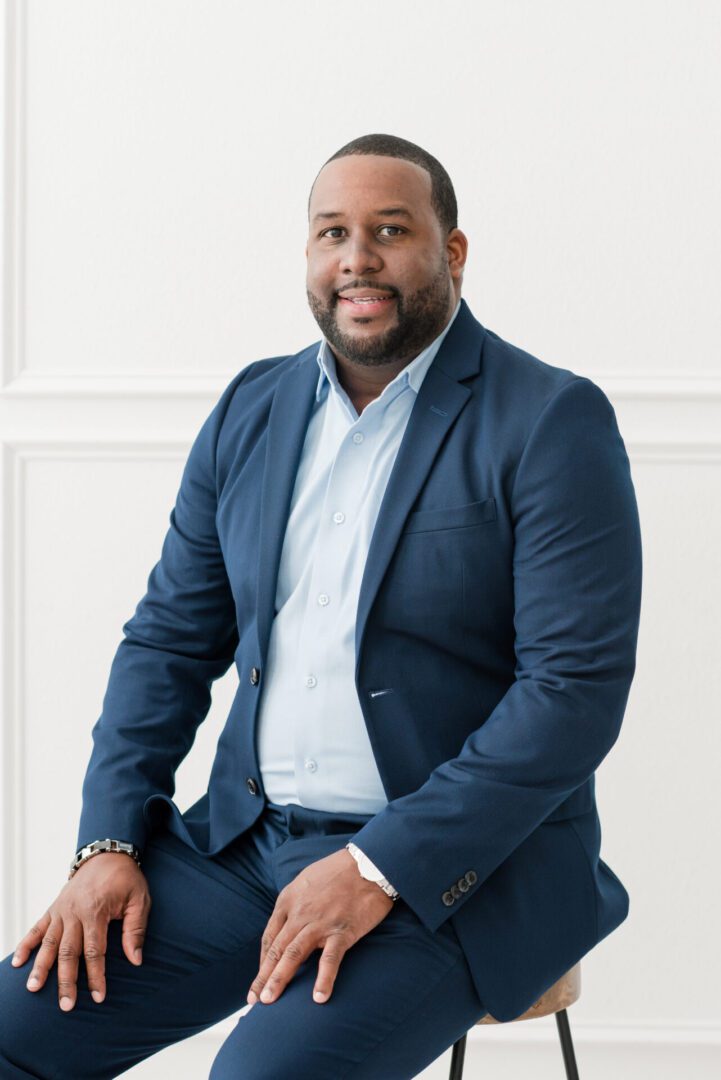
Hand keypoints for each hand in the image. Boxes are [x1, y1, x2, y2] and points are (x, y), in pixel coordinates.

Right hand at [11, 853, 150, 1010]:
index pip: (95, 950)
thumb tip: (136, 960)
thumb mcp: (139, 899)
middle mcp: (74, 912)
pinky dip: (26, 945)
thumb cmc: (126, 878)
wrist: (108, 853)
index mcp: (96, 910)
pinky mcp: (53, 908)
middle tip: (66, 1006)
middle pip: (68, 952)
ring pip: (48, 943)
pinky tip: (17, 962)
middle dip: (67, 980)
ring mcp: (61, 910)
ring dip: (41, 967)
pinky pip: (37, 928)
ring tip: (33, 988)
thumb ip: (135, 929)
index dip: (96, 976)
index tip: (98, 997)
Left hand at [247, 847, 393, 1005]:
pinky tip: (318, 998)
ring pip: (294, 955)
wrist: (368, 863)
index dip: (263, 961)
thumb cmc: (339, 871)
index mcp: (288, 900)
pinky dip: (324, 979)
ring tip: (270, 1002)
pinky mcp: (341, 931)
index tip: (259, 979)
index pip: (270, 936)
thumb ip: (295, 902)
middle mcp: (300, 913)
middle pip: (277, 949)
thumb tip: (288, 923)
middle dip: (263, 977)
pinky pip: (330, 959)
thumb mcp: (306, 880)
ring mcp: (320, 923)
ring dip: (279, 979)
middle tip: (255, 1000)